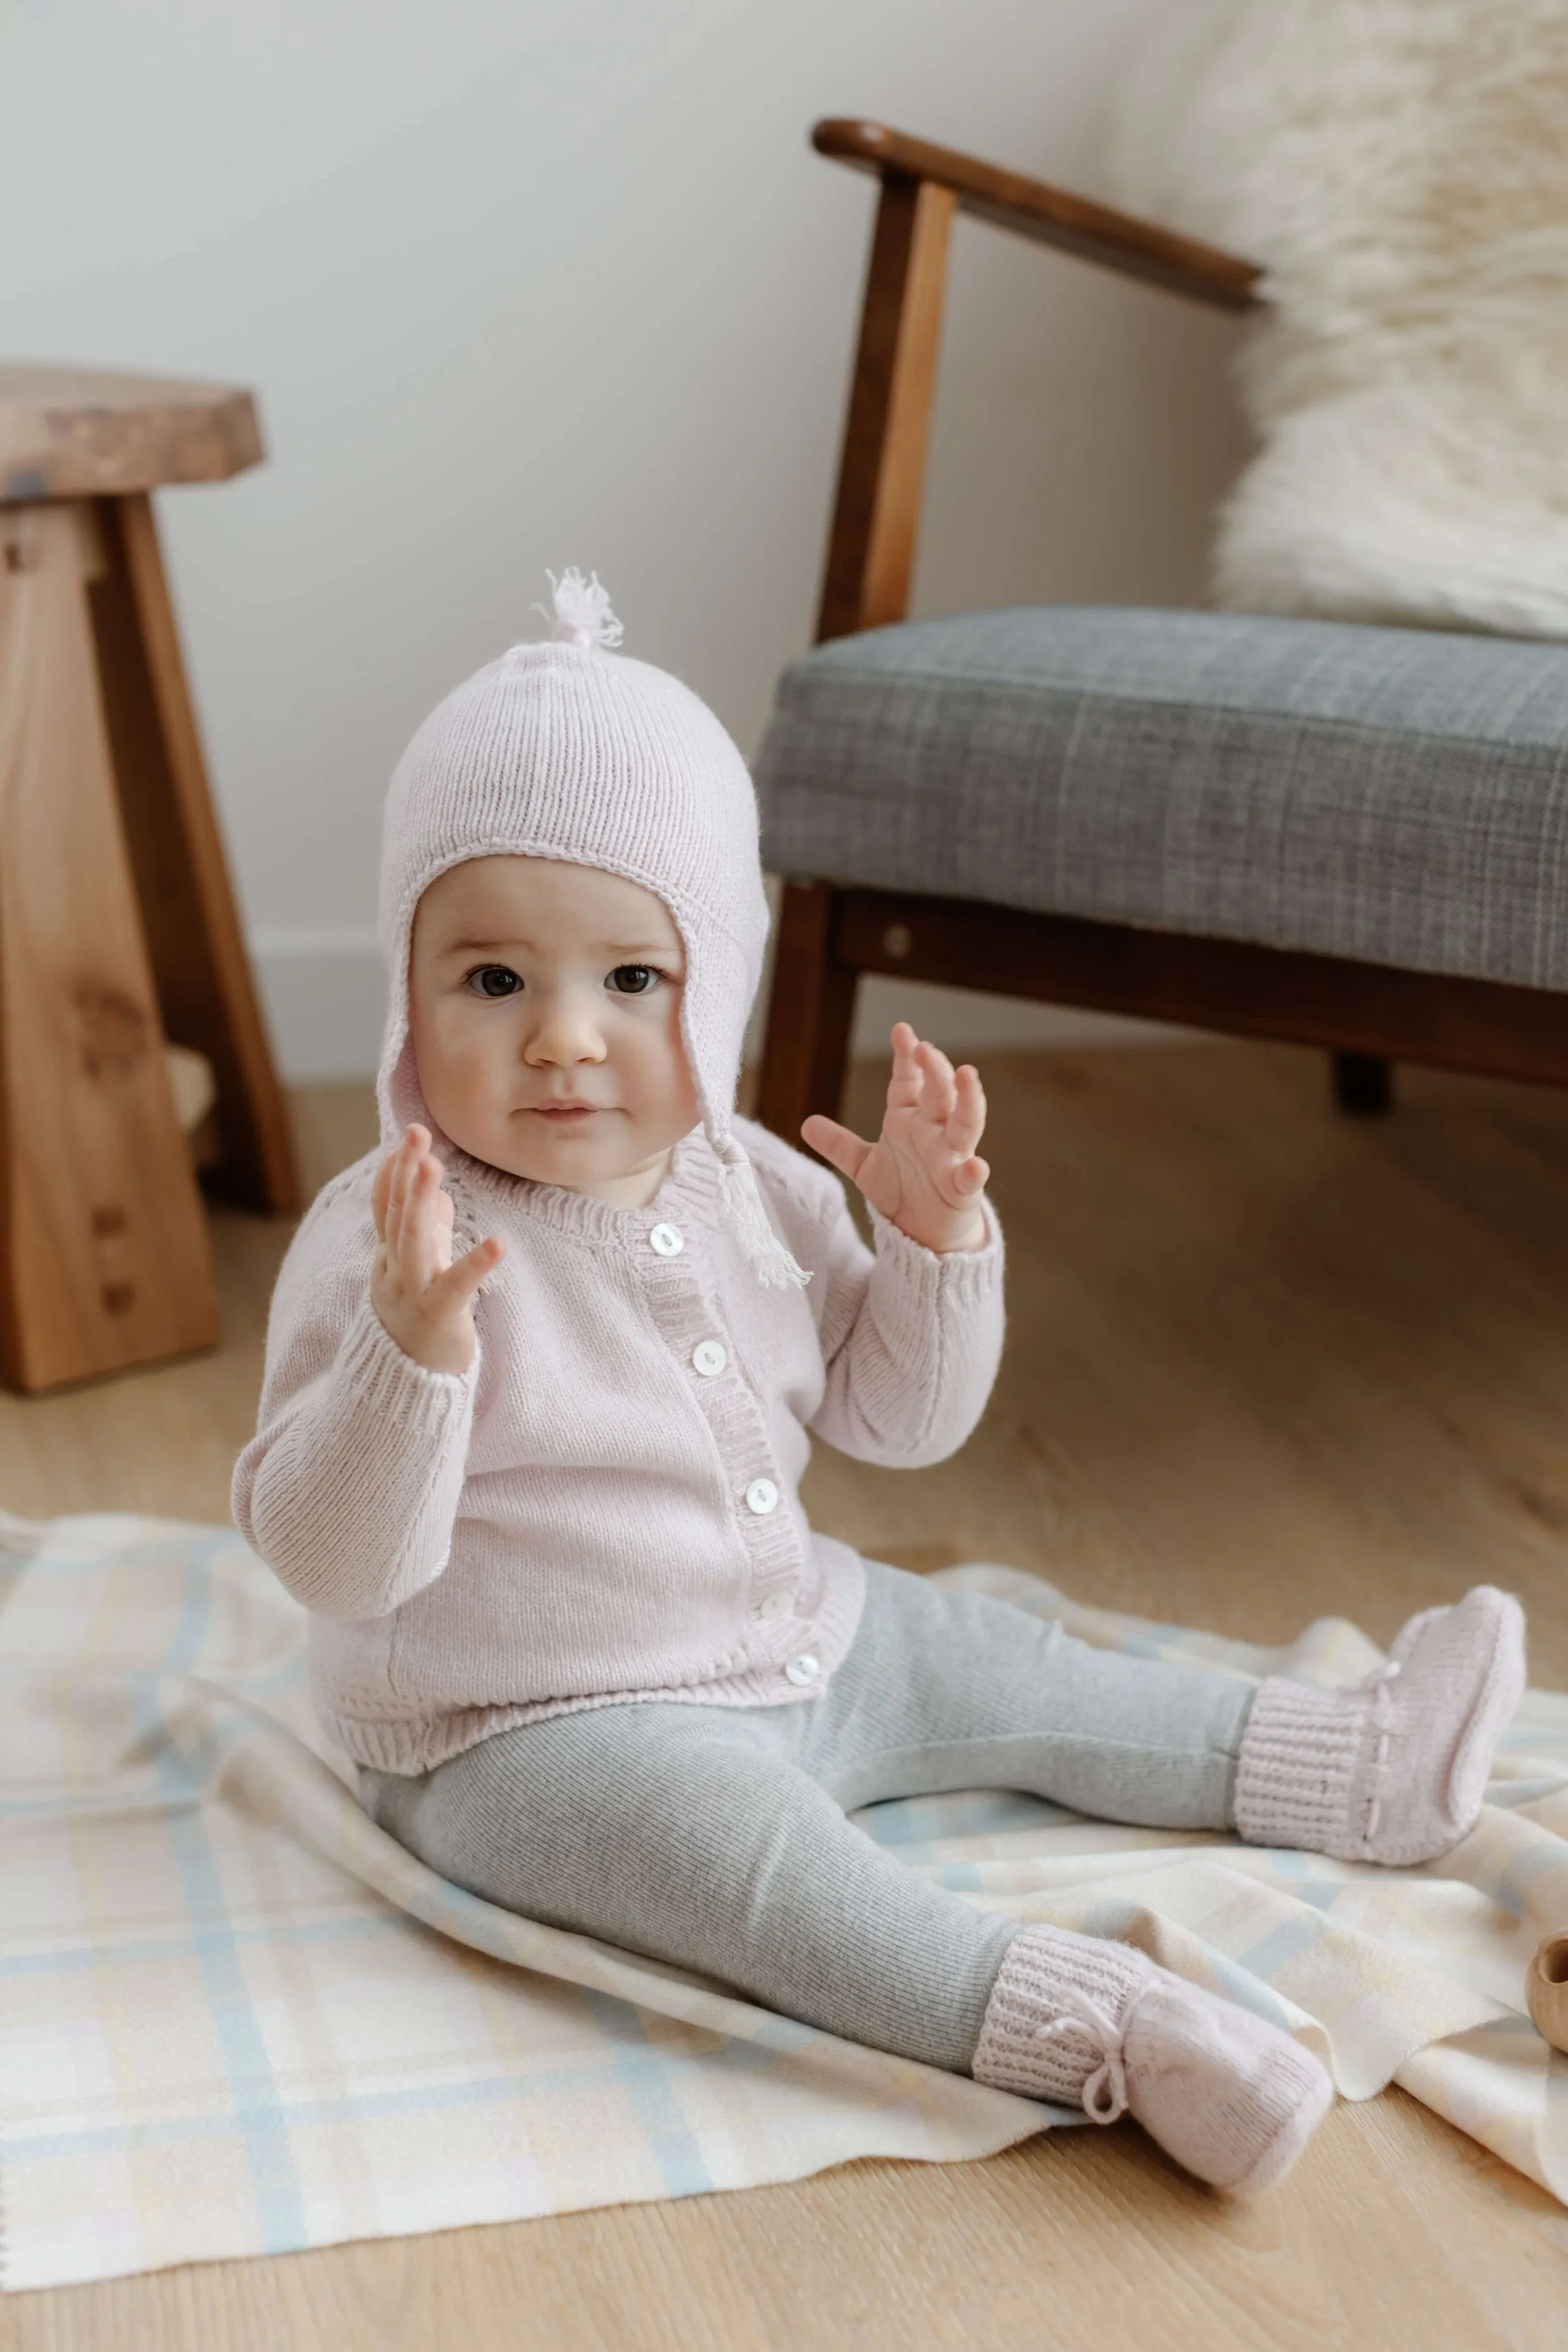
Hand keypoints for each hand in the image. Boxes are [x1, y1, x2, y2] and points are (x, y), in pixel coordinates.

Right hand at [370, 1125, 503, 1374]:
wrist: (408, 1384)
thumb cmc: (420, 1319)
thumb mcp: (422, 1270)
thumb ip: (429, 1232)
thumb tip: (441, 1193)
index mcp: (390, 1258)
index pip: (385, 1209)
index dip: (394, 1174)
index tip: (406, 1139)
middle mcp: (394, 1270)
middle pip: (396, 1215)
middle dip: (406, 1173)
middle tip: (416, 1135)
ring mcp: (411, 1293)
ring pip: (412, 1241)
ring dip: (421, 1200)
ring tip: (435, 1166)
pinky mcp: (438, 1316)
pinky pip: (456, 1286)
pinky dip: (475, 1264)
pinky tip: (497, 1244)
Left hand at [801, 1023, 988, 1254]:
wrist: (923, 1233)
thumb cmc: (901, 1190)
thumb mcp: (863, 1165)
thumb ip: (839, 1144)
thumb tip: (806, 1123)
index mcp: (909, 1118)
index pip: (909, 1080)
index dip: (906, 1057)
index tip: (902, 1031)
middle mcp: (934, 1131)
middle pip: (939, 1094)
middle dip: (935, 1070)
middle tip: (926, 1049)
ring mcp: (951, 1157)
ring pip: (965, 1124)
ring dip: (968, 1100)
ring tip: (968, 1075)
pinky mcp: (962, 1189)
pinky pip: (969, 1178)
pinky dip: (973, 1171)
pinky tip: (975, 1165)